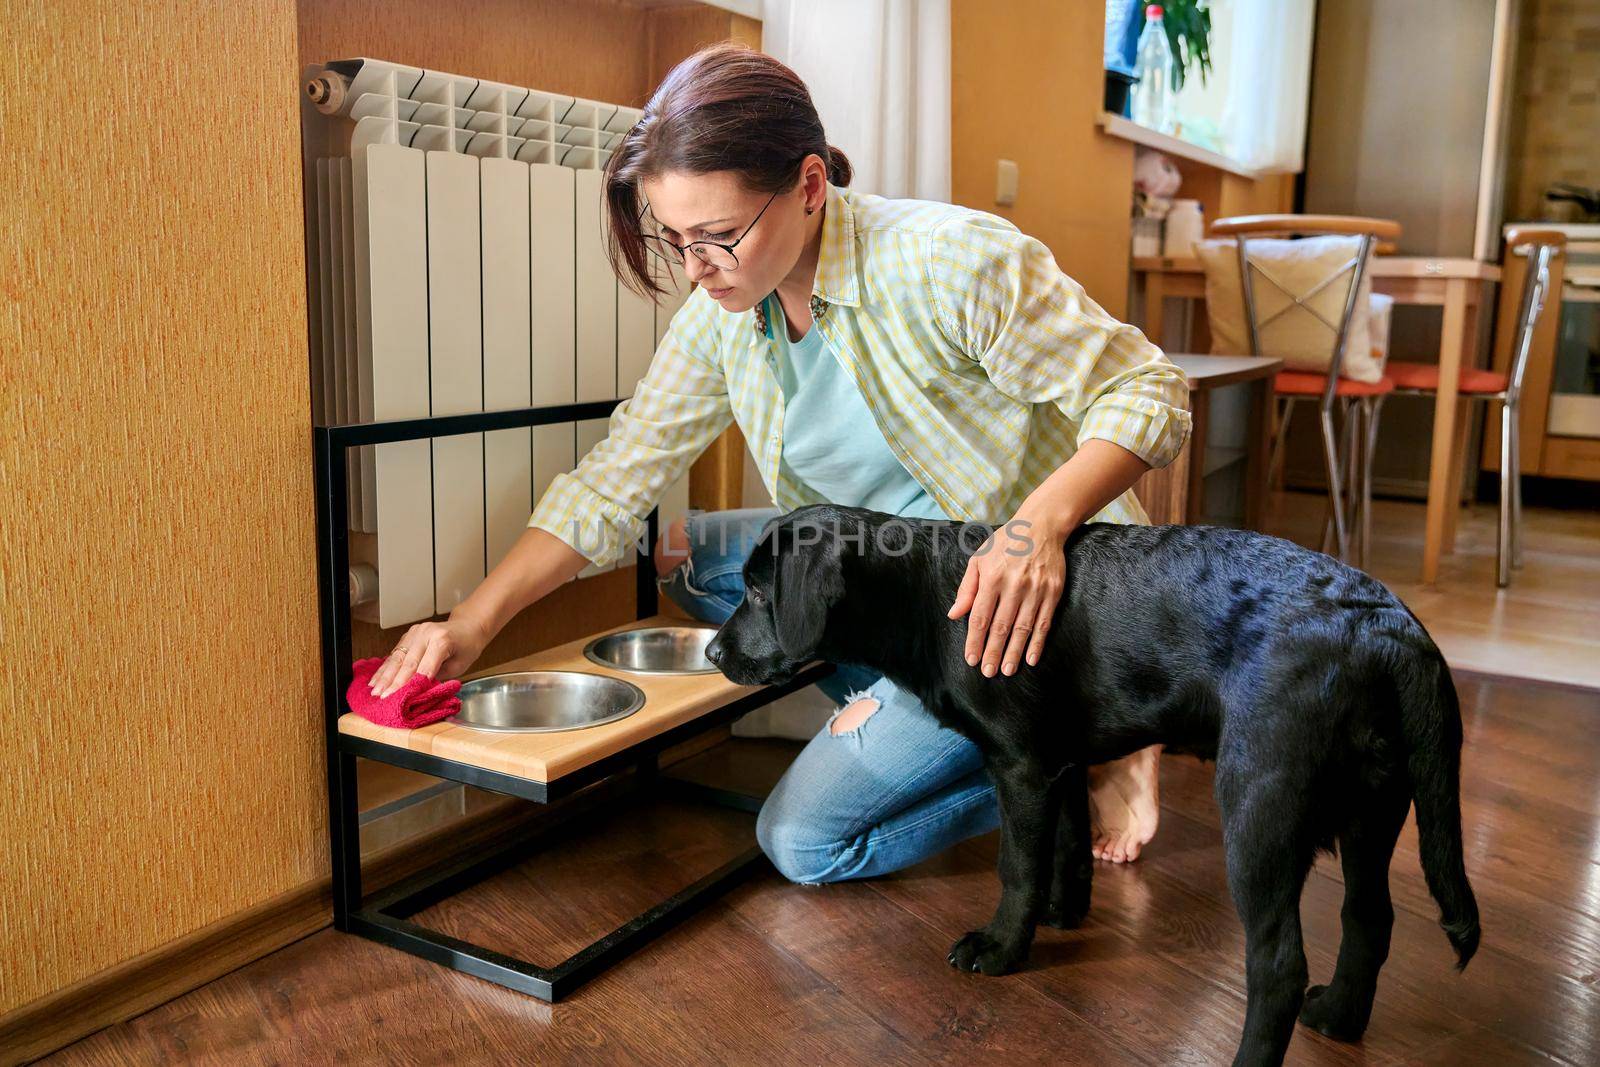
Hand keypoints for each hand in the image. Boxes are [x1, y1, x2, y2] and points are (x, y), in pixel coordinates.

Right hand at [367, 613, 490, 697]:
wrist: (467, 626)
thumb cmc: (467, 647)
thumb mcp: (459, 667)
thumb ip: (438, 677)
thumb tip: (418, 692)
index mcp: (441, 640)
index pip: (423, 667)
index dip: (410, 684)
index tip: (398, 698)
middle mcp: (426, 633)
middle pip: (407, 662)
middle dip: (393, 682)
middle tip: (382, 697)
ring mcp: (415, 631)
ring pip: (397, 657)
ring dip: (384, 675)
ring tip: (374, 690)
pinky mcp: (409, 634)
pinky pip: (395, 652)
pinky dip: (385, 667)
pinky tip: (376, 678)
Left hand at [947, 513, 1069, 677]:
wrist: (1041, 527)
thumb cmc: (1005, 544)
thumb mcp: (978, 560)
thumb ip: (967, 589)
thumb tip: (955, 615)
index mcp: (992, 578)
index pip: (981, 616)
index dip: (975, 640)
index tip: (971, 659)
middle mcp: (1013, 585)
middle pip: (1001, 626)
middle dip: (993, 652)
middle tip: (988, 672)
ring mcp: (1035, 590)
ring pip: (1023, 628)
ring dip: (1014, 652)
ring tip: (1006, 670)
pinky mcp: (1053, 592)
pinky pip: (1044, 622)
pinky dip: (1037, 642)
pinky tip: (1031, 658)